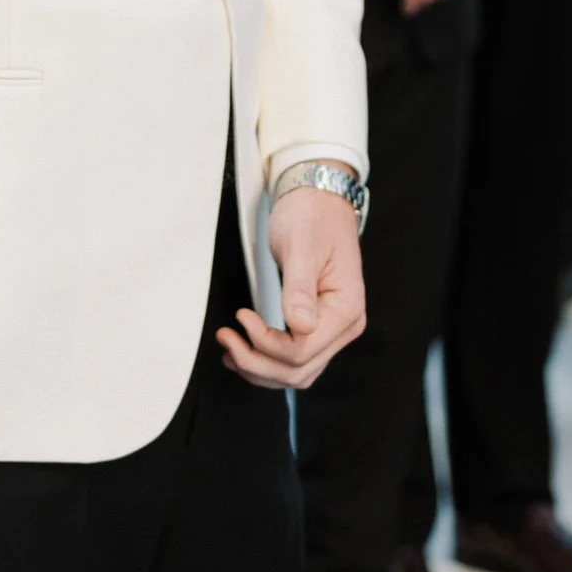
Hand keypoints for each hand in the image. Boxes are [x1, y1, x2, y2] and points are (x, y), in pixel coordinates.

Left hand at [217, 183, 365, 390]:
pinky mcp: (319, 326)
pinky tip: (245, 353)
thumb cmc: (311, 216)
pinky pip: (296, 359)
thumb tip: (300, 326)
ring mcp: (333, 330)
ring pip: (297, 372)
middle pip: (298, 369)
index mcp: (346, 309)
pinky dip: (269, 362)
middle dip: (257, 362)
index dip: (266, 343)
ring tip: (229, 351)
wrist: (319, 199)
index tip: (240, 316)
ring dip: (260, 369)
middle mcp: (344, 326)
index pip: (302, 350)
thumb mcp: (300, 246)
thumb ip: (299, 288)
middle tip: (226, 339)